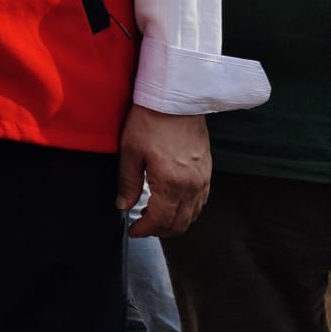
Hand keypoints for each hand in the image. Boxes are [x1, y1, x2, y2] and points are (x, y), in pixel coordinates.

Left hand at [119, 105, 210, 237]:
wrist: (176, 100)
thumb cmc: (150, 121)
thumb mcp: (130, 151)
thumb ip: (127, 182)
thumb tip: (123, 205)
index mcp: (171, 183)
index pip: (160, 220)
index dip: (145, 231)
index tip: (133, 231)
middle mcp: (192, 186)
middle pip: (180, 223)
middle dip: (160, 231)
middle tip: (142, 228)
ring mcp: (203, 180)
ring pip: (193, 215)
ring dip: (175, 222)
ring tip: (154, 217)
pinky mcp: (208, 172)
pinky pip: (201, 201)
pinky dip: (188, 210)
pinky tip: (173, 204)